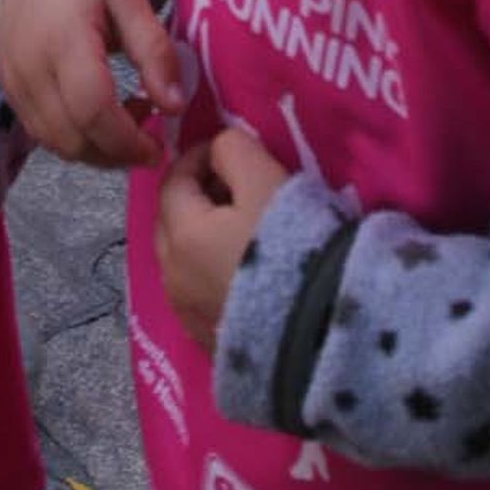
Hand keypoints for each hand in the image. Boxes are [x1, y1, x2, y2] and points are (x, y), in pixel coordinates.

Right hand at [0, 0, 182, 168]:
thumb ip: (154, 50)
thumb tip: (174, 106)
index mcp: (65, 39)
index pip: (93, 111)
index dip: (128, 140)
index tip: (158, 147)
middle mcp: (31, 69)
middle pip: (74, 140)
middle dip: (117, 151)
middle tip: (147, 126)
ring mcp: (15, 85)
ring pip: (57, 146)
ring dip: (97, 149)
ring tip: (124, 116)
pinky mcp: (9, 94)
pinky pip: (43, 135)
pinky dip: (75, 139)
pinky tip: (96, 114)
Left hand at [155, 126, 289, 355]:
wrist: (319, 330)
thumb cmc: (290, 244)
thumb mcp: (264, 180)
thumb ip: (233, 151)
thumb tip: (217, 152)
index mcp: (179, 235)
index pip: (173, 181)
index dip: (197, 157)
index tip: (226, 149)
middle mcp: (171, 277)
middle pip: (170, 222)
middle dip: (194, 195)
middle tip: (231, 184)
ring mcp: (188, 315)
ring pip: (182, 259)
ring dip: (201, 235)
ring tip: (240, 226)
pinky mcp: (208, 341)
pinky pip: (198, 292)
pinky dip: (210, 270)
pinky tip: (243, 269)